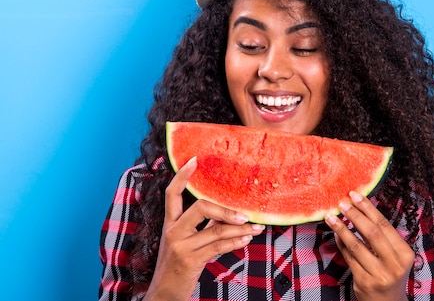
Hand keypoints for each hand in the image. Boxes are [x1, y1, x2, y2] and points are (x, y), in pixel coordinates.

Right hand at [144, 157, 264, 300]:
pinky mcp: (189, 260)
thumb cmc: (178, 266)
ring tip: (256, 228)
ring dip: (240, 229)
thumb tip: (227, 213)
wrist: (163, 295)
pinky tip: (246, 240)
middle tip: (245, 214)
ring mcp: (180, 246)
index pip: (171, 193)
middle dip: (226, 209)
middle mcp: (172, 231)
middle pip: (200, 207)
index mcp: (169, 223)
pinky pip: (218, 246)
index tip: (195, 160)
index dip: (182, 176)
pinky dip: (235, 242)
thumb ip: (202, 226)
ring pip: (216, 229)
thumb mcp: (185, 242)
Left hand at [325, 191, 414, 300]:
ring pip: (356, 245)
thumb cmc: (390, 273)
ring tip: (331, 217)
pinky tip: (335, 234)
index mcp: (405, 253)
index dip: (368, 208)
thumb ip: (382, 237)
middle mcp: (394, 264)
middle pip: (371, 233)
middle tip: (342, 203)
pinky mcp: (363, 282)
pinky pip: (349, 258)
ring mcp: (379, 274)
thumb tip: (360, 209)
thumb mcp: (394, 256)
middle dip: (355, 215)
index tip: (356, 195)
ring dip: (342, 228)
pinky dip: (341, 243)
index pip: (384, 225)